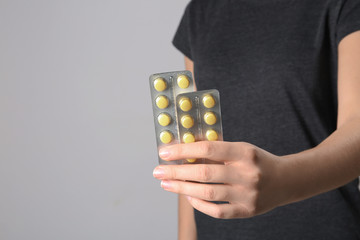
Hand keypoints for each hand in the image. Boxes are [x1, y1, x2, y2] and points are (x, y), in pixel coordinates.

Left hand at [153, 141, 288, 218]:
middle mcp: (247, 174)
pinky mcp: (247, 211)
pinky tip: (187, 196)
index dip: (183, 150)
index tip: (164, 152)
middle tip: (157, 171)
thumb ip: (216, 150)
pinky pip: (218, 211)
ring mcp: (247, 195)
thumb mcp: (240, 149)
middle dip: (176, 172)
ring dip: (182, 188)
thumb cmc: (256, 161)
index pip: (208, 149)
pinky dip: (199, 205)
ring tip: (166, 183)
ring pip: (208, 193)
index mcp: (244, 152)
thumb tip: (183, 150)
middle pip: (204, 173)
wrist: (286, 180)